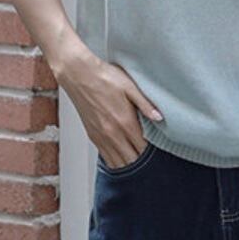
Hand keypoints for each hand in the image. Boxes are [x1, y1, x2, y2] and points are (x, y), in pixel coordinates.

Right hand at [55, 47, 163, 169]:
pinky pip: (106, 158)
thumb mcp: (130, 87)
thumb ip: (146, 104)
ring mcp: (101, 137)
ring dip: (129, 165)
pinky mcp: (92, 136)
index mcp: (125, 122)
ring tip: (139, 161)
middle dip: (143, 163)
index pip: (143, 148)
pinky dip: (116, 162)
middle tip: (151, 159)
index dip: (153, 153)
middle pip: (132, 161)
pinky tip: (122, 157)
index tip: (159, 151)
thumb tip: (160, 118)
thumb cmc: (104, 77)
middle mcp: (113, 133)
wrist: (78, 74)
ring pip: (118, 163)